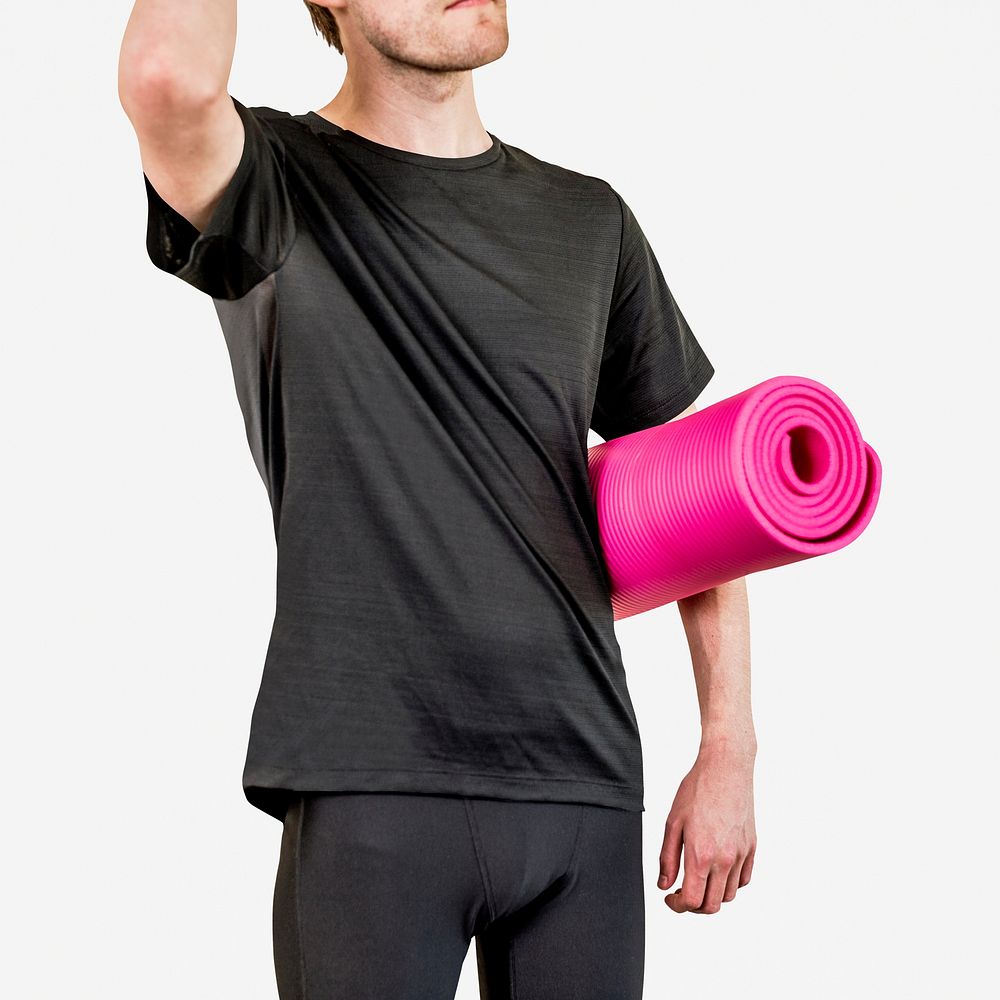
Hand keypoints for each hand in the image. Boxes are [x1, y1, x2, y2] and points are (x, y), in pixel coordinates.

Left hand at [658, 739, 755, 913]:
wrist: (726, 768)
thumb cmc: (697, 790)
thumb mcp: (672, 823)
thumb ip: (668, 858)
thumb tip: (665, 885)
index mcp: (701, 855)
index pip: (692, 901)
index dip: (677, 906)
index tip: (670, 898)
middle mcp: (724, 860)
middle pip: (712, 906)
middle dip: (694, 906)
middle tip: (681, 892)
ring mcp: (741, 855)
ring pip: (728, 895)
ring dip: (711, 895)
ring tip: (698, 879)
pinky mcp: (751, 847)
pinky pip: (743, 880)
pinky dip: (729, 884)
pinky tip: (716, 870)